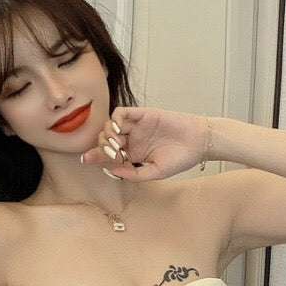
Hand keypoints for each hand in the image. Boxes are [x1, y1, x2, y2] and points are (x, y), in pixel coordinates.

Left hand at [81, 107, 211, 180]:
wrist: (199, 143)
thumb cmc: (180, 159)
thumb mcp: (155, 172)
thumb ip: (133, 173)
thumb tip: (111, 171)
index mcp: (133, 154)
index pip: (109, 154)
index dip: (95, 156)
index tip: (86, 160)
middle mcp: (132, 139)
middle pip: (105, 139)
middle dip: (102, 146)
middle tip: (111, 153)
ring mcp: (136, 126)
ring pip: (111, 125)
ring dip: (108, 134)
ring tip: (117, 144)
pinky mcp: (143, 114)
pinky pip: (122, 112)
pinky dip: (116, 119)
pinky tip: (119, 129)